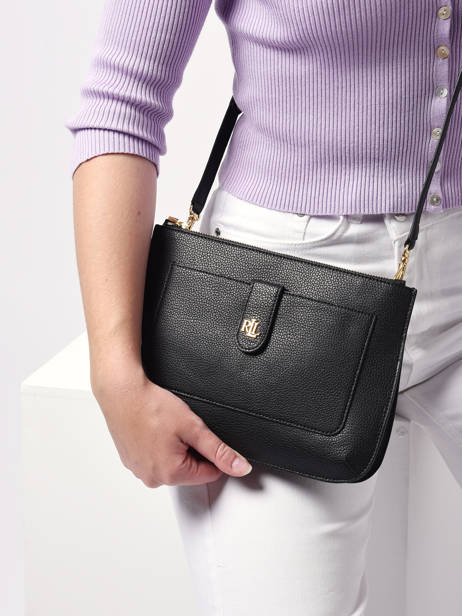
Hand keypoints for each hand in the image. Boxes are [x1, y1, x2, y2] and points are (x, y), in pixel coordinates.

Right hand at [91, 359, 252, 486]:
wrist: (122, 392)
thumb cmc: (151, 406)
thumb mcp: (193, 427)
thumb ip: (219, 450)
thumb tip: (240, 468)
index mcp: (170, 474)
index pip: (209, 473)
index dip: (211, 452)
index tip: (200, 435)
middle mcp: (152, 478)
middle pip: (189, 470)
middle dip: (191, 449)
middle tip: (180, 428)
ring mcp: (139, 470)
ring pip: (172, 463)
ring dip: (175, 448)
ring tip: (165, 427)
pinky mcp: (130, 460)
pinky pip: (154, 458)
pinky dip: (158, 445)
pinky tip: (154, 429)